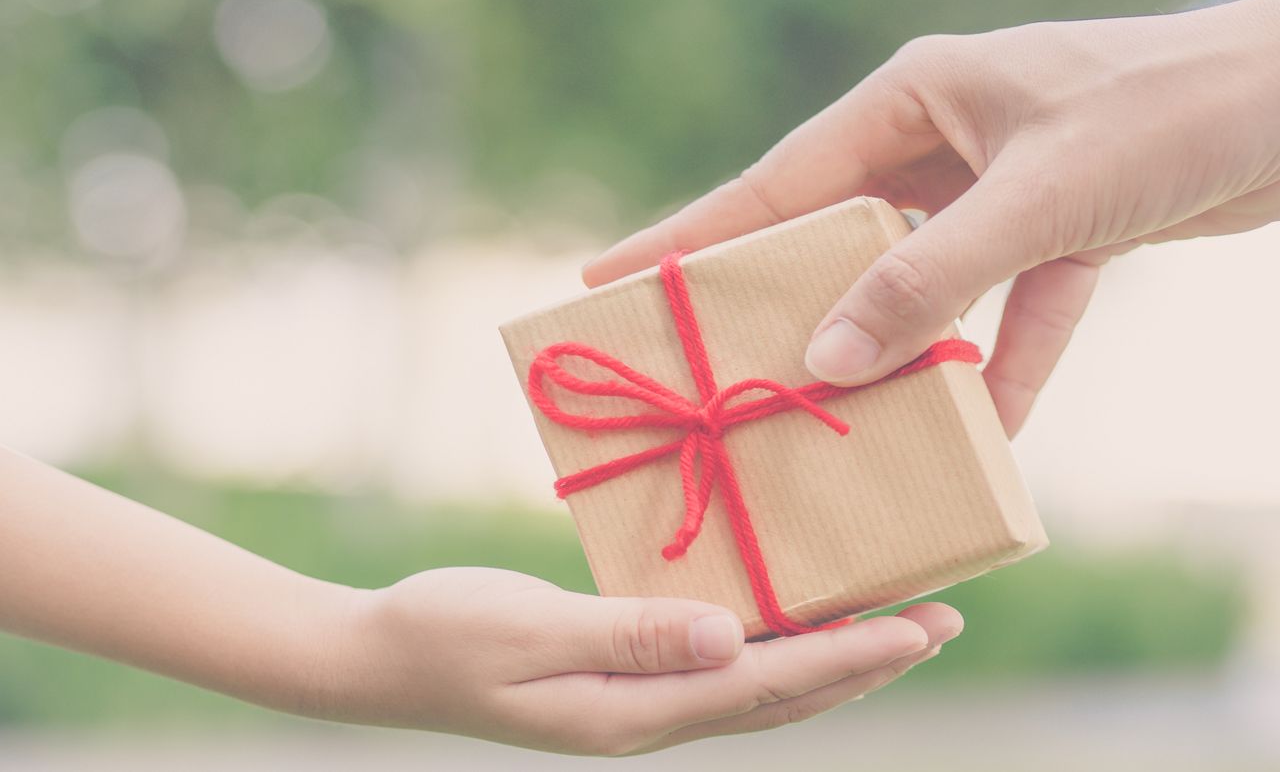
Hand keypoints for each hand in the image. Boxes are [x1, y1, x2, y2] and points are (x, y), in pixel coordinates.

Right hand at [321, 567, 960, 754]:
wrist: (380, 657)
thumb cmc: (446, 632)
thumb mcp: (531, 630)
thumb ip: (630, 634)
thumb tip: (731, 638)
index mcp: (636, 710)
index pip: (770, 684)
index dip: (852, 656)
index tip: (924, 626)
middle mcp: (651, 715)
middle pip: (783, 694)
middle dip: (866, 661)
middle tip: (940, 622)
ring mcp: (637, 703)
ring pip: (760, 687)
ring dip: (830, 659)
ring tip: (890, 629)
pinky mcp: (622, 680)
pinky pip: (719, 668)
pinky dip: (774, 650)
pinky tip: (788, 625)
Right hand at [584, 0, 1279, 434]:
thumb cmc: (1163, 116)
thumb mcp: (1033, 198)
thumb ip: (929, 281)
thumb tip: (829, 363)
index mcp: (913, 101)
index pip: (778, 182)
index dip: (691, 235)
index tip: (610, 276)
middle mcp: (943, 141)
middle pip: (839, 239)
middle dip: (787, 304)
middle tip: (714, 364)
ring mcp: (999, 187)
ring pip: (922, 283)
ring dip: (897, 350)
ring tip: (837, 414)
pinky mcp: (1060, 230)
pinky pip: (1013, 309)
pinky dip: (1005, 363)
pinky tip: (993, 428)